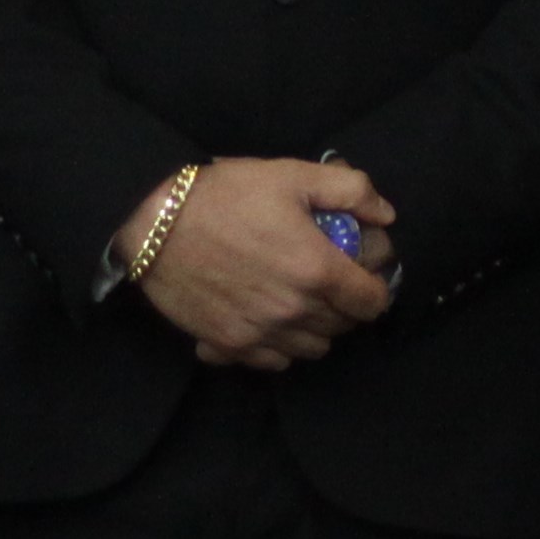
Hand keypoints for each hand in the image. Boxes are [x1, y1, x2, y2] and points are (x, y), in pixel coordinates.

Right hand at [123, 156, 394, 368]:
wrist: (154, 222)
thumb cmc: (225, 195)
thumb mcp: (293, 176)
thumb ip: (350, 190)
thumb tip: (385, 214)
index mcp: (317, 270)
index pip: (372, 303)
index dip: (375, 288)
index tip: (364, 275)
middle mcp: (294, 311)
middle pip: (343, 327)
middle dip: (345, 305)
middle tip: (330, 280)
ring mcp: (260, 334)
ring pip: (311, 349)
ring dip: (315, 329)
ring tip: (301, 300)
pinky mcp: (228, 346)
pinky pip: (272, 362)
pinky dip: (278, 346)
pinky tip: (268, 319)